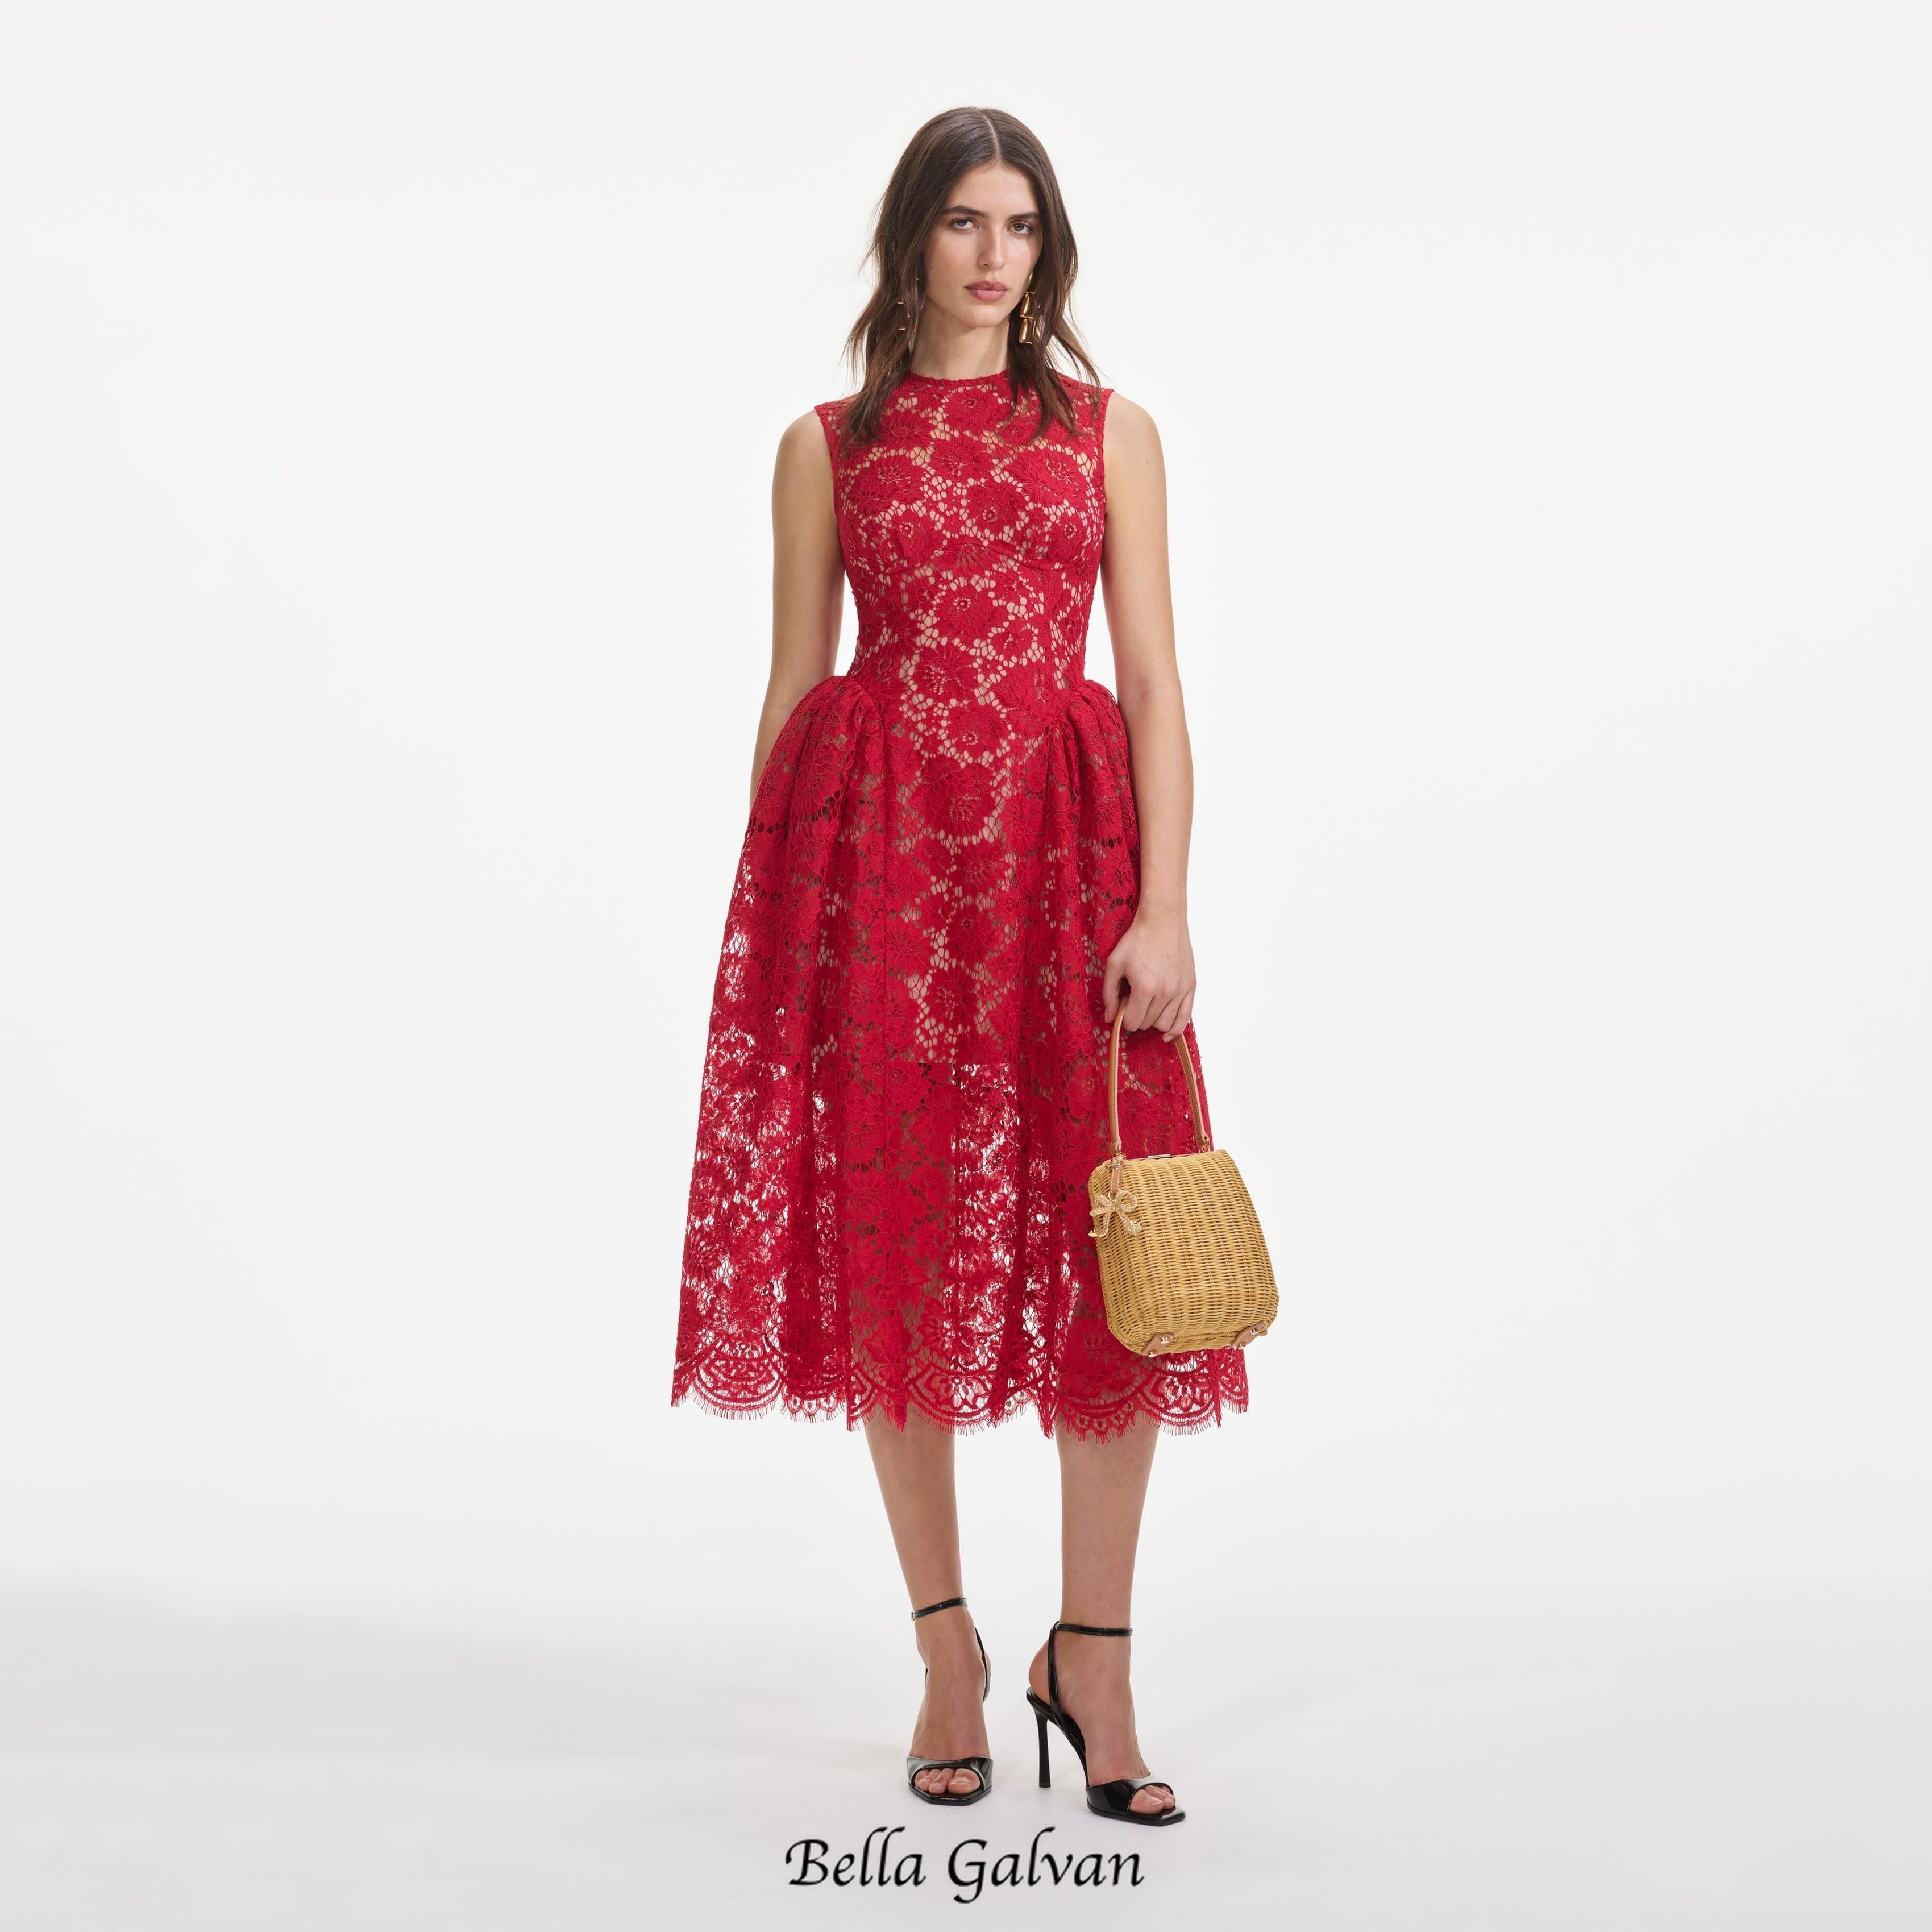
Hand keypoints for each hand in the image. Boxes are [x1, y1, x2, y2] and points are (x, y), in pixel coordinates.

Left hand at [1101, 907, 1195, 1041]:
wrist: (1163, 920)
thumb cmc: (1137, 940)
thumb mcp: (1114, 964)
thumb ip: (1108, 993)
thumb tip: (1109, 1019)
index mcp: (1145, 988)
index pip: (1132, 1022)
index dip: (1123, 1016)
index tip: (1122, 1003)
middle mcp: (1166, 992)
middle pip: (1147, 1024)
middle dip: (1137, 1017)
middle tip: (1133, 999)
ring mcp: (1181, 990)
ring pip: (1165, 1025)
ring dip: (1153, 1021)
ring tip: (1148, 1005)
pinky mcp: (1191, 986)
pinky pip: (1185, 1018)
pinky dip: (1176, 1029)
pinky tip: (1167, 1034)